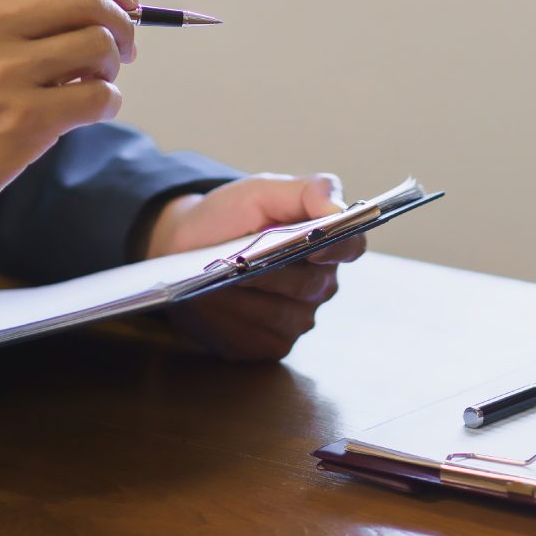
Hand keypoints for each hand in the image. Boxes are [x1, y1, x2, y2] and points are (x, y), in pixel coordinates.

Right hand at [0, 0, 139, 274]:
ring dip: (112, 67)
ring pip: (99, 45)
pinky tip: (89, 111)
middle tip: (125, 48)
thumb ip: (17, 14)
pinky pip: (100, 97)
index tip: (125, 0)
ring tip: (94, 83)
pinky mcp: (23, 120)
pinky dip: (107, 103)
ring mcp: (4, 73)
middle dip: (123, 22)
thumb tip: (108, 6)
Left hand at [144, 173, 366, 360]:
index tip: (313, 248)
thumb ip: (306, 190)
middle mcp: (320, 284)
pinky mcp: (270, 344)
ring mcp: (297, 318)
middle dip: (275, 273)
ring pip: (284, 316)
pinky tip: (214, 303)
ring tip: (220, 280)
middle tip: (241, 261)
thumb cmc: (227, 217)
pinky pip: (260, 339)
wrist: (184, 249)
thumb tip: (337, 207)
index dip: (338, 249)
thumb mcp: (260, 191)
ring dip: (249, 298)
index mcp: (326, 242)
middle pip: (312, 286)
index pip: (351, 247)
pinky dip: (233, 321)